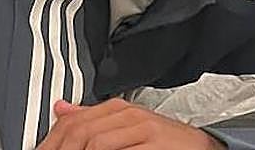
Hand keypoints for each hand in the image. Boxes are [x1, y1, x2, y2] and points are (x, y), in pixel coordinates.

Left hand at [38, 99, 224, 149]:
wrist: (202, 147)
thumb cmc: (163, 143)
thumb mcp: (126, 126)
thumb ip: (92, 117)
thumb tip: (60, 109)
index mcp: (115, 109)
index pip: (73, 122)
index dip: (52, 141)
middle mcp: (127, 115)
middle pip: (81, 131)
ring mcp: (142, 129)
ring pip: (97, 143)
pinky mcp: (156, 144)